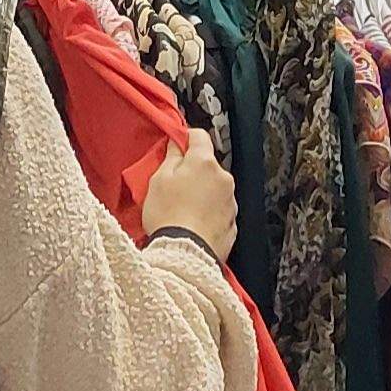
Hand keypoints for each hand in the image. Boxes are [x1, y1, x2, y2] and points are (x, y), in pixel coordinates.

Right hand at [141, 131, 236, 261]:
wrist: (184, 254)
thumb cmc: (168, 216)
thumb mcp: (159, 180)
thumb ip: (171, 157)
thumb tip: (177, 144)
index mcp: (204, 163)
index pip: (199, 136)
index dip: (185, 138)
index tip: (176, 146)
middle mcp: (223, 179)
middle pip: (207, 165)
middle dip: (192, 171)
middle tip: (172, 186)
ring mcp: (230, 202)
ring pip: (214, 189)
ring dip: (202, 193)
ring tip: (182, 210)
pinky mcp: (232, 223)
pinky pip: (219, 210)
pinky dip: (208, 213)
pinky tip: (192, 223)